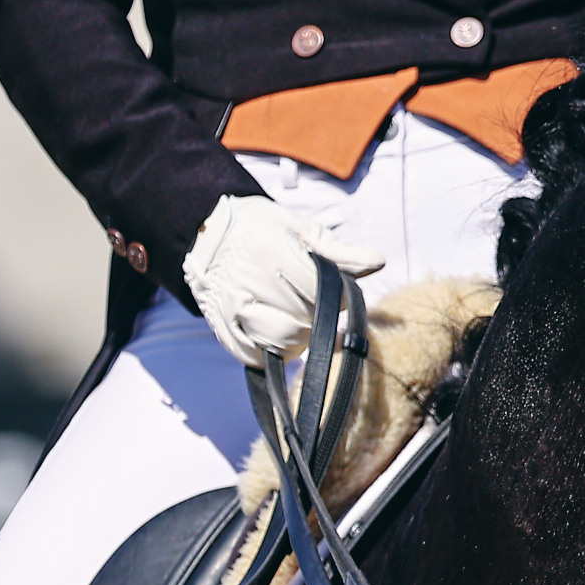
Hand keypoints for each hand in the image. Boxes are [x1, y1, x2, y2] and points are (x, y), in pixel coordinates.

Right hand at [180, 194, 384, 366]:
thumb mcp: (301, 230)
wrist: (206, 229)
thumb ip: (340, 252)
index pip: (321, 293)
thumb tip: (378, 262)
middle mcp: (248, 280)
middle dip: (321, 318)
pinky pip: (253, 355)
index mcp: (272, 251)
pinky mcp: (219, 325)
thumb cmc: (262, 228)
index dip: (339, 298)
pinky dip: (272, 352)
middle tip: (317, 305)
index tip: (338, 293)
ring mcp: (229, 305)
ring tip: (301, 320)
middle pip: (305, 319)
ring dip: (300, 339)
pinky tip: (278, 332)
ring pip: (282, 343)